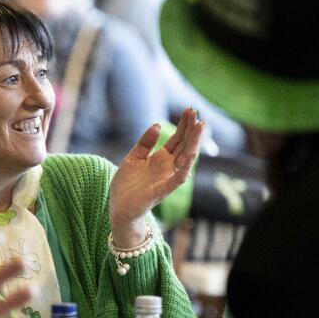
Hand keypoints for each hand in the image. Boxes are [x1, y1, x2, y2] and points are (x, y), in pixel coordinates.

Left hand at [109, 108, 203, 246]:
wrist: (118, 208)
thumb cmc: (126, 185)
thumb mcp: (133, 157)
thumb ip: (145, 142)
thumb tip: (158, 125)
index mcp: (161, 159)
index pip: (177, 139)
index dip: (184, 125)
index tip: (190, 110)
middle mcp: (168, 167)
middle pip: (184, 145)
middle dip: (191, 130)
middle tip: (197, 113)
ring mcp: (167, 178)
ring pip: (185, 159)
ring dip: (193, 144)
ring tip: (200, 128)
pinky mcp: (162, 190)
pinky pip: (177, 179)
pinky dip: (184, 168)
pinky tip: (191, 155)